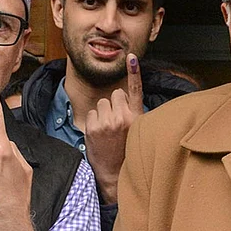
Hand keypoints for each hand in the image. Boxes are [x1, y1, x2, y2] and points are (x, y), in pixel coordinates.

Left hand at [85, 54, 143, 204]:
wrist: (114, 174)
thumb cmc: (127, 151)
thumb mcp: (138, 131)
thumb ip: (134, 113)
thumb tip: (124, 96)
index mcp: (137, 117)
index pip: (135, 90)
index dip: (134, 72)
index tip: (131, 57)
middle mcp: (122, 118)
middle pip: (115, 94)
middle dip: (115, 104)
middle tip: (117, 122)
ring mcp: (106, 122)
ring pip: (102, 102)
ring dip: (103, 112)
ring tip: (108, 129)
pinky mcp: (92, 127)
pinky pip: (92, 112)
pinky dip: (94, 121)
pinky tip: (99, 134)